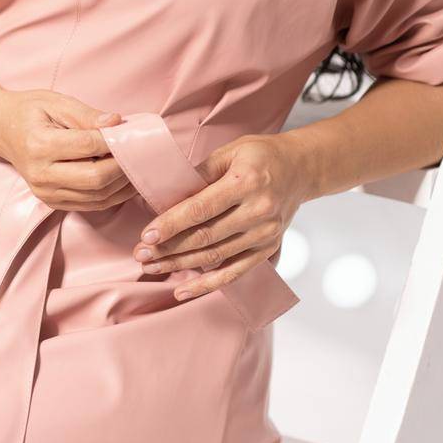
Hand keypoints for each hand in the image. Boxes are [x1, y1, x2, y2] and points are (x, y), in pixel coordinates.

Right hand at [0, 91, 136, 211]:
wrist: (1, 129)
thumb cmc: (30, 111)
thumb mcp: (55, 102)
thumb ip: (86, 115)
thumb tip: (116, 123)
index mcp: (39, 145)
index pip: (87, 146)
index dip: (113, 140)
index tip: (129, 131)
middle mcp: (41, 174)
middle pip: (95, 179)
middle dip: (123, 166)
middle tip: (139, 151)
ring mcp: (46, 193)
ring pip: (97, 197)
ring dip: (122, 183)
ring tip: (137, 164)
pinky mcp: (52, 202)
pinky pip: (91, 205)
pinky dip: (113, 194)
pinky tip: (124, 179)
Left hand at [132, 133, 308, 300]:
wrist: (301, 169)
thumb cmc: (260, 155)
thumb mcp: (230, 152)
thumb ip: (200, 174)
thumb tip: (166, 196)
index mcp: (246, 182)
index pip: (201, 208)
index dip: (172, 224)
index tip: (147, 235)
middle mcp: (258, 211)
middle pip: (206, 236)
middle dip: (169, 248)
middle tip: (141, 254)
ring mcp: (265, 234)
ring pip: (215, 256)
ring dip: (181, 265)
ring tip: (153, 267)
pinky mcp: (268, 249)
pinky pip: (234, 273)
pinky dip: (207, 284)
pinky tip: (183, 290)